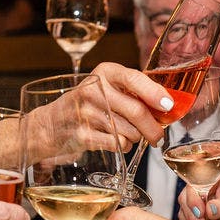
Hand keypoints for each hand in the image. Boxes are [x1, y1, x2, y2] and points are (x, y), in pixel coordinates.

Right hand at [26, 63, 172, 161]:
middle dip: (153, 128)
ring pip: (130, 131)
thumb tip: (168, 104)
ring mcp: (86, 112)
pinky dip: (124, 146)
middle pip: (137, 111)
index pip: (135, 78)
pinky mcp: (83, 134)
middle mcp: (94, 89)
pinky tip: (116, 141)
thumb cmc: (87, 106)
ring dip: (135, 138)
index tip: (169, 105)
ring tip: (127, 135)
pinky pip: (117, 144)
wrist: (50, 125)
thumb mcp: (106, 88)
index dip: (155, 94)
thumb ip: (133, 91)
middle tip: (157, 137)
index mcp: (104, 72)